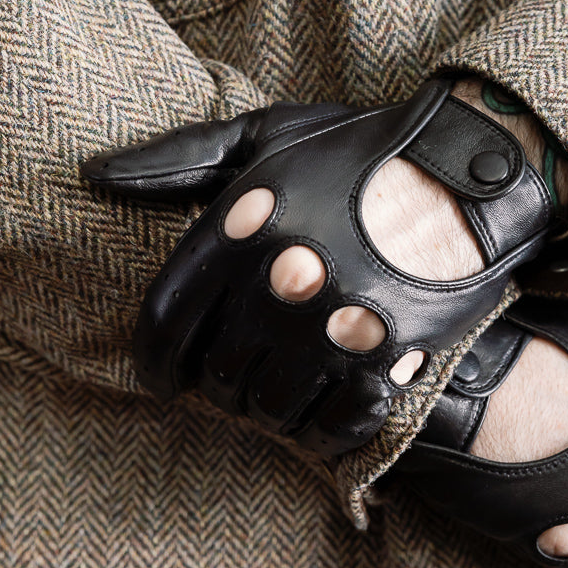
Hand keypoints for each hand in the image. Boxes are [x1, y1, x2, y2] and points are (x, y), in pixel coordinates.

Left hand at [81, 78, 566, 456]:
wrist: (470, 170)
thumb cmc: (360, 152)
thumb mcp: (267, 136)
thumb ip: (179, 159)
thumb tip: (96, 176)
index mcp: (242, 225)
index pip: (166, 324)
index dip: (153, 363)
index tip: (160, 378)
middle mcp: (281, 280)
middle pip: (216, 376)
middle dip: (218, 388)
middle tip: (236, 380)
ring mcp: (336, 325)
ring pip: (270, 409)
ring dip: (269, 410)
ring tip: (281, 392)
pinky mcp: (389, 357)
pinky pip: (332, 426)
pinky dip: (320, 430)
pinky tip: (323, 413)